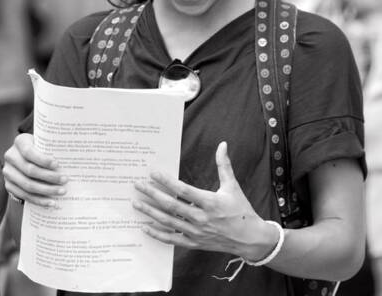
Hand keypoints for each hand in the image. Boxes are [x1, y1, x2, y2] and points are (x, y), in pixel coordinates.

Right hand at [2, 133, 66, 206]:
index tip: (57, 164)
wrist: (24, 157)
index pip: (29, 152)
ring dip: (46, 190)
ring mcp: (8, 172)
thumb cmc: (40, 150)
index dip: (43, 159)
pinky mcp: (9, 185)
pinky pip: (24, 195)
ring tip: (61, 192)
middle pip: (29, 170)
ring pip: (27, 185)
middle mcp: (11, 156)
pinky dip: (39, 200)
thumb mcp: (43, 144)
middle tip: (65, 180)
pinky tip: (51, 202)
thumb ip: (51, 150)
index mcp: (20, 142)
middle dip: (49, 177)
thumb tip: (71, 163)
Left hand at [133, 141, 278, 260]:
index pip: (183, 190)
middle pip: (171, 205)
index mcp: (210, 203)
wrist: (251, 239)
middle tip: (137, 185)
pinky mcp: (194, 243)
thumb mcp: (232, 186)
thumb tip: (223, 144)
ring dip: (150, 211)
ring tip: (136, 202)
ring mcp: (196, 232)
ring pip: (168, 221)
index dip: (166, 181)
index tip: (152, 173)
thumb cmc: (241, 210)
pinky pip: (172, 239)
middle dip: (152, 194)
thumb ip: (224, 165)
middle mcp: (201, 218)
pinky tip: (145, 226)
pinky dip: (157, 234)